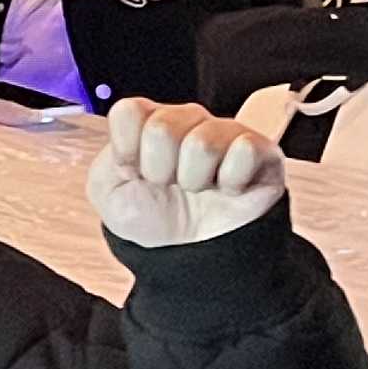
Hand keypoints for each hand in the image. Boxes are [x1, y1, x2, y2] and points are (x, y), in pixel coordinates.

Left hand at [90, 100, 288, 248]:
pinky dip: (232, 182)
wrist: (192, 257)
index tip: (133, 172)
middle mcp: (186, 119)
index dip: (127, 150)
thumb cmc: (152, 218)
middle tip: (169, 185)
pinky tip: (228, 190)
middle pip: (162, 128)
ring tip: (199, 190)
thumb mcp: (109, 194)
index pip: (129, 111)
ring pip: (202, 142)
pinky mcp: (260, 150)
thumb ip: (107, 163)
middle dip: (160, 170)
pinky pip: (245, 150)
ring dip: (195, 180)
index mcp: (147, 122)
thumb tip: (129, 148)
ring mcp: (224, 132)